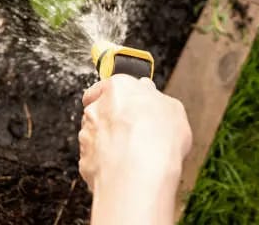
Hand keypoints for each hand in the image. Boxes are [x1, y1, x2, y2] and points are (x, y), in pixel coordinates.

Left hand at [79, 75, 191, 191]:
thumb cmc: (157, 138)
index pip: (113, 84)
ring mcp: (87, 134)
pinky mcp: (84, 159)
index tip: (136, 106)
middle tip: (137, 132)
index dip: (126, 97)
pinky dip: (107, 163)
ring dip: (111, 142)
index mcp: (118, 86)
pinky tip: (126, 169)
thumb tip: (157, 101)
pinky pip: (96, 158)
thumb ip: (160, 101)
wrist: (138, 174)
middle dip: (116, 120)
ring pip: (98, 134)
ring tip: (134, 155)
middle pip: (103, 109)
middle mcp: (96, 107)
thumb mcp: (174, 109)